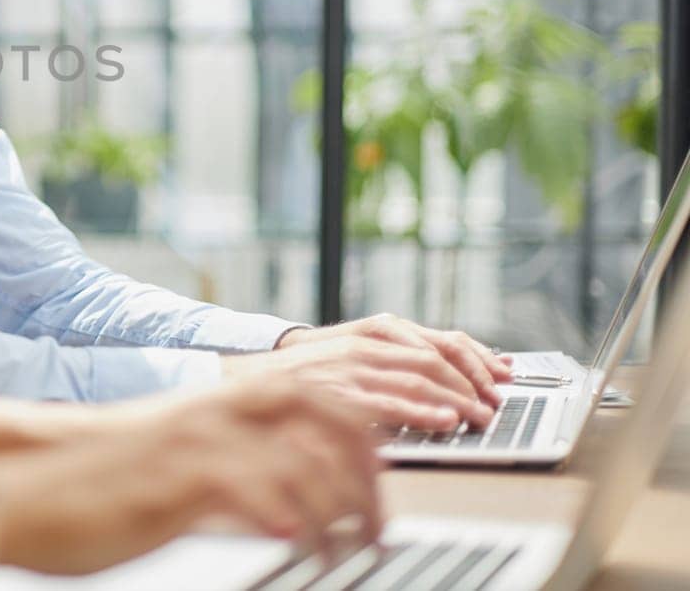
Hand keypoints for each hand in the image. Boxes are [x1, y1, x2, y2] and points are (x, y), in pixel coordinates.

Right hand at [0, 377, 382, 575]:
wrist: (24, 483)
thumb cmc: (92, 484)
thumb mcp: (172, 469)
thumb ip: (227, 474)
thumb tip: (284, 509)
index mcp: (216, 406)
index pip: (318, 400)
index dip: (366, 439)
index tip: (384, 486)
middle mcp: (216, 414)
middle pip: (329, 419)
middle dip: (370, 473)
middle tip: (378, 526)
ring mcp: (199, 443)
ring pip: (306, 461)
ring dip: (342, 511)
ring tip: (346, 553)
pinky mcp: (178, 479)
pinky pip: (261, 494)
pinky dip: (293, 522)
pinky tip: (298, 547)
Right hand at [224, 314, 514, 431]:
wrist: (248, 380)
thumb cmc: (305, 375)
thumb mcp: (353, 358)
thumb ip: (394, 365)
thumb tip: (445, 386)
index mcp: (377, 331)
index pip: (443, 340)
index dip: (480, 360)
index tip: (504, 378)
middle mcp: (369, 343)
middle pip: (438, 357)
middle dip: (474, 383)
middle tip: (496, 407)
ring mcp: (353, 365)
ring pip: (419, 378)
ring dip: (456, 400)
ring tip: (479, 418)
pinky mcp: (337, 390)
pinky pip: (388, 401)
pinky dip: (422, 411)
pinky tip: (443, 422)